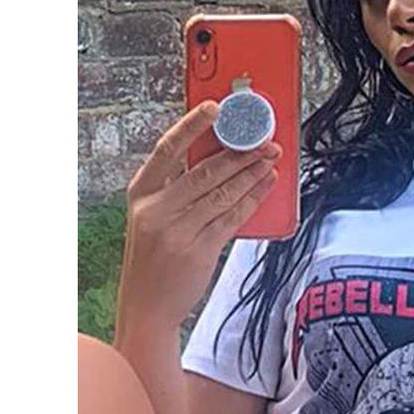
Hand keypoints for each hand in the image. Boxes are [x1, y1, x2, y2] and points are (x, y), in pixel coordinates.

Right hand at [115, 100, 280, 330]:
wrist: (147, 306)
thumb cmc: (152, 258)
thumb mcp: (152, 217)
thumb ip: (175, 190)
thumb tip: (219, 160)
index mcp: (141, 194)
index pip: (167, 150)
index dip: (191, 126)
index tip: (215, 108)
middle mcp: (155, 210)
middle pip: (204, 171)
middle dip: (240, 154)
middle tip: (264, 141)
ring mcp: (177, 231)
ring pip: (222, 193)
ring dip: (252, 174)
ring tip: (272, 160)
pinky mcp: (198, 250)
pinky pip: (232, 218)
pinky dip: (252, 200)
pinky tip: (266, 187)